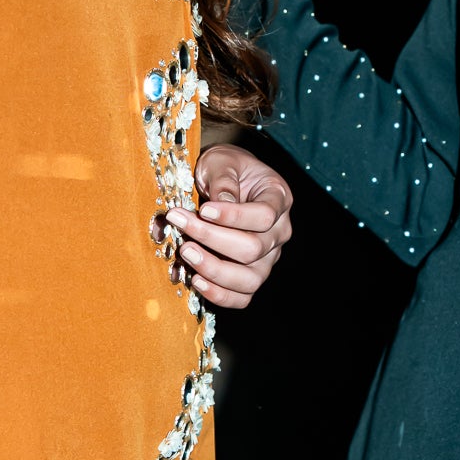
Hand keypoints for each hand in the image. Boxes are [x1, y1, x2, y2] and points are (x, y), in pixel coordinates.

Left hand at [169, 143, 292, 309]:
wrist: (227, 180)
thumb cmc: (226, 168)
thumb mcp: (222, 161)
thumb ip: (223, 179)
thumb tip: (219, 202)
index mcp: (278, 199)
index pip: (263, 216)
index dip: (232, 217)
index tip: (203, 209)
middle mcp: (279, 233)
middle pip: (253, 249)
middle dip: (211, 239)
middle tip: (180, 223)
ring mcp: (268, 259)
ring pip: (249, 279)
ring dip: (213, 269)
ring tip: (185, 252)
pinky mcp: (251, 277)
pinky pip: (242, 298)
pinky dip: (219, 294)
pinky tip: (195, 280)